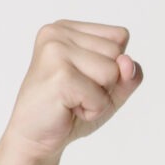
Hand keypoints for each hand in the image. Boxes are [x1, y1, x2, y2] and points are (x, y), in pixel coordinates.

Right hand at [4, 20, 144, 158]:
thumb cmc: (70, 110)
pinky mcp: (59, 75)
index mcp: (67, 28)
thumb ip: (128, 74)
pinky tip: (68, 109)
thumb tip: (127, 62)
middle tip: (76, 92)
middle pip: (117, 53)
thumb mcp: (111, 90)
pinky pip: (101, 96)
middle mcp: (57, 33)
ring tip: (72, 99)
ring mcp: (55, 51)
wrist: (36, 136)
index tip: (83, 77)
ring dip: (100, 97)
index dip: (113, 65)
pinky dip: (92, 110)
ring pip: (112, 72)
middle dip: (106, 82)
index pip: (119, 37)